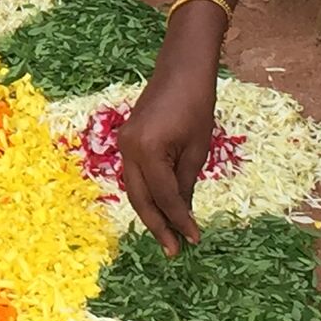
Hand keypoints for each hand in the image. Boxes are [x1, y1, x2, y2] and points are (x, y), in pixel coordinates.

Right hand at [116, 26, 221, 255]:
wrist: (181, 69)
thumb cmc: (196, 104)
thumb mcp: (197, 149)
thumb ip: (186, 183)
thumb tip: (183, 214)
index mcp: (148, 151)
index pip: (165, 196)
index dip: (180, 220)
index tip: (194, 239)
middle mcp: (128, 149)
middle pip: (139, 198)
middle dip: (157, 226)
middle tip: (173, 251)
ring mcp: (124, 144)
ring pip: (134, 189)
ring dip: (150, 212)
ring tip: (168, 235)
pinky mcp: (127, 140)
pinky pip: (135, 175)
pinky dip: (147, 193)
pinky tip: (161, 207)